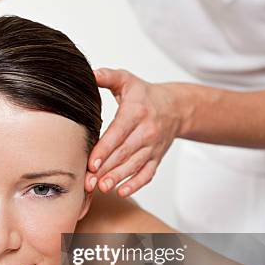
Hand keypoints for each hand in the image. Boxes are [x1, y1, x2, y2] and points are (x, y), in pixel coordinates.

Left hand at [87, 68, 182, 196]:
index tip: (91, 163)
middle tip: (88, 182)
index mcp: (136, 112)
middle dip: (105, 169)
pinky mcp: (156, 158)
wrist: (176, 107)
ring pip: (134, 166)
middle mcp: (146, 131)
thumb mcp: (126, 80)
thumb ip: (107, 76)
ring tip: (102, 188)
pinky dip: (135, 184)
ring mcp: (153, 147)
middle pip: (123, 154)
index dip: (104, 150)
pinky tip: (122, 191)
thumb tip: (89, 73)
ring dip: (117, 178)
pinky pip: (147, 174)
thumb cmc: (144, 95)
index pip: (118, 134)